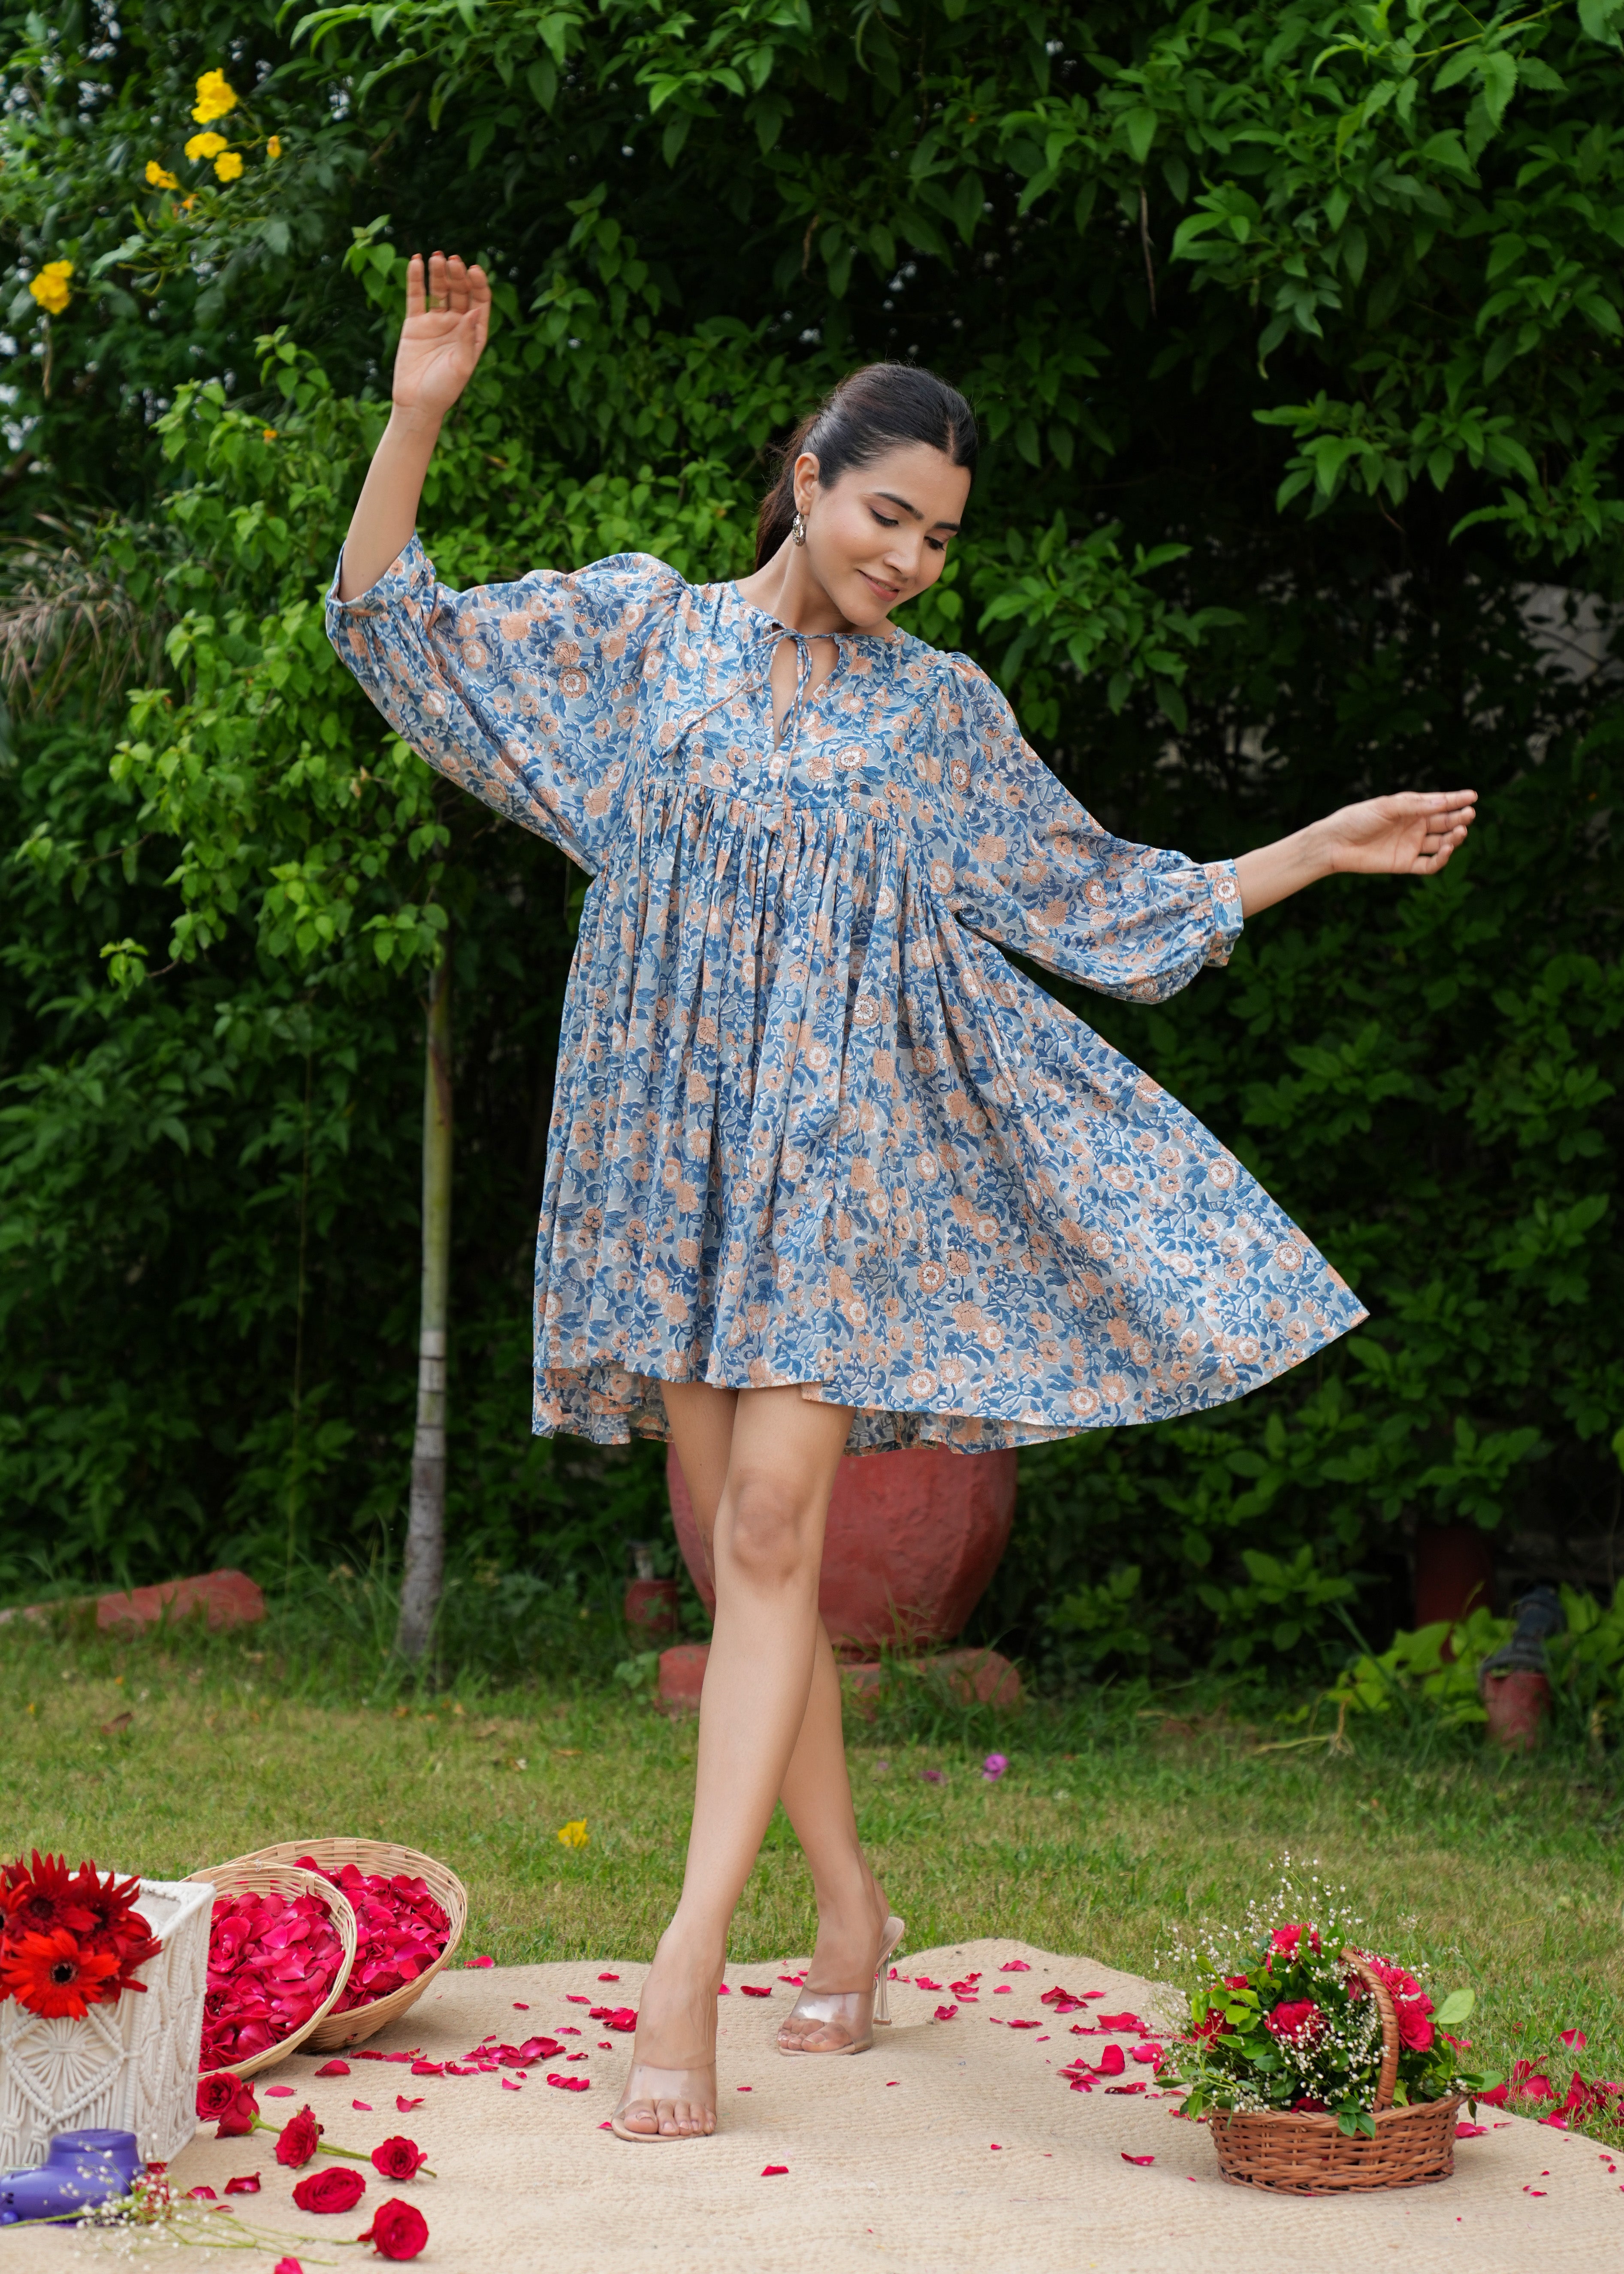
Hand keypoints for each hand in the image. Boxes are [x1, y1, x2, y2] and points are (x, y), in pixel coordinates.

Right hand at [391, 251, 489, 418]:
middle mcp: (457, 325)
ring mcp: (436, 322)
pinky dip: (416, 279)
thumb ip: (468, 339)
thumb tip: (473, 311)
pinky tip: (416, 262)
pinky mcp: (415, 323)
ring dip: (438, 273)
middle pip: (460, 292)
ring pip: (439, 290)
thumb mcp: (461, 367)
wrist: (416, 404)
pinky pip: (416, 297)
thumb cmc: (444, 391)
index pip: (479, 302)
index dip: (478, 284)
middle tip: (453, 261)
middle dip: (458, 275)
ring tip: (435, 257)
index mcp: (474, 334)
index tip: (474, 270)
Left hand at [1321, 790, 1477, 876]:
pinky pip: (1430, 864)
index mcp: (1411, 808)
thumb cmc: (1357, 818)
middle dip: (1459, 818)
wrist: (1335, 842)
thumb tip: (1444, 802)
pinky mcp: (1405, 863)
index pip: (1440, 803)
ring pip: (1442, 843)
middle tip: (1468, 814)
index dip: (1457, 800)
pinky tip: (1446, 850)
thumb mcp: (1387, 807)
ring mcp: (1412, 845)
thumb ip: (1415, 805)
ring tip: (1460, 831)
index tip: (1473, 796)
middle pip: (1445, 823)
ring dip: (1454, 838)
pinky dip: (1441, 859)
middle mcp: (1414, 825)